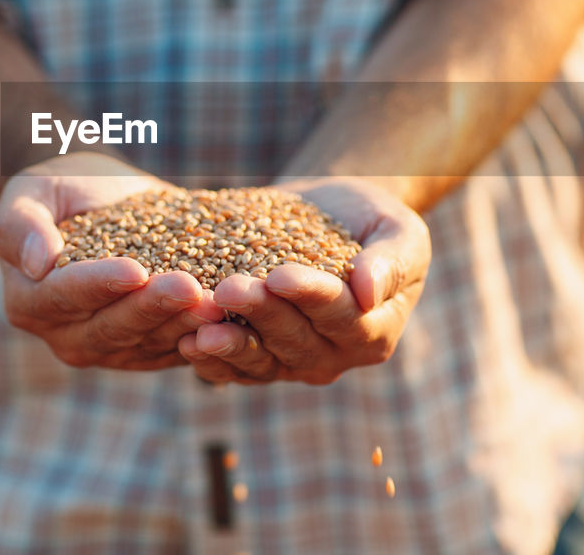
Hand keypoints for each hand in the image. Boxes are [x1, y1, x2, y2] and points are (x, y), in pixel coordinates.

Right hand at [0, 152, 221, 369]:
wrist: (101, 198)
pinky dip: (203, 333)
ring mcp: (109, 348)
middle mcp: (66, 335)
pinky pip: (176, 347)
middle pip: (112, 327)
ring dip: (184, 323)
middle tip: (190, 287)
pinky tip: (231, 314)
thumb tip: (37, 262)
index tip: (135, 269)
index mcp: (29, 302)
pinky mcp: (148, 349)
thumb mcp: (32, 191)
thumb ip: (20, 225)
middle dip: (152, 307)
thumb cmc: (61, 189)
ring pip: (150, 341)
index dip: (101, 285)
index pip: (66, 296)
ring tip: (217, 301)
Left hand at [177, 177, 429, 384]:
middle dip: (261, 314)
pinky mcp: (257, 357)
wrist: (325, 215)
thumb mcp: (398, 229)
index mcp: (375, 330)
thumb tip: (368, 291)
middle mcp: (335, 356)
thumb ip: (391, 262)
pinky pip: (233, 368)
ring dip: (229, 345)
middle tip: (230, 289)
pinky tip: (184, 342)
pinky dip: (210, 360)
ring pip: (260, 360)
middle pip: (295, 340)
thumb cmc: (369, 219)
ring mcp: (293, 362)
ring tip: (200, 327)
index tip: (280, 275)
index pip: (342, 316)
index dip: (310, 297)